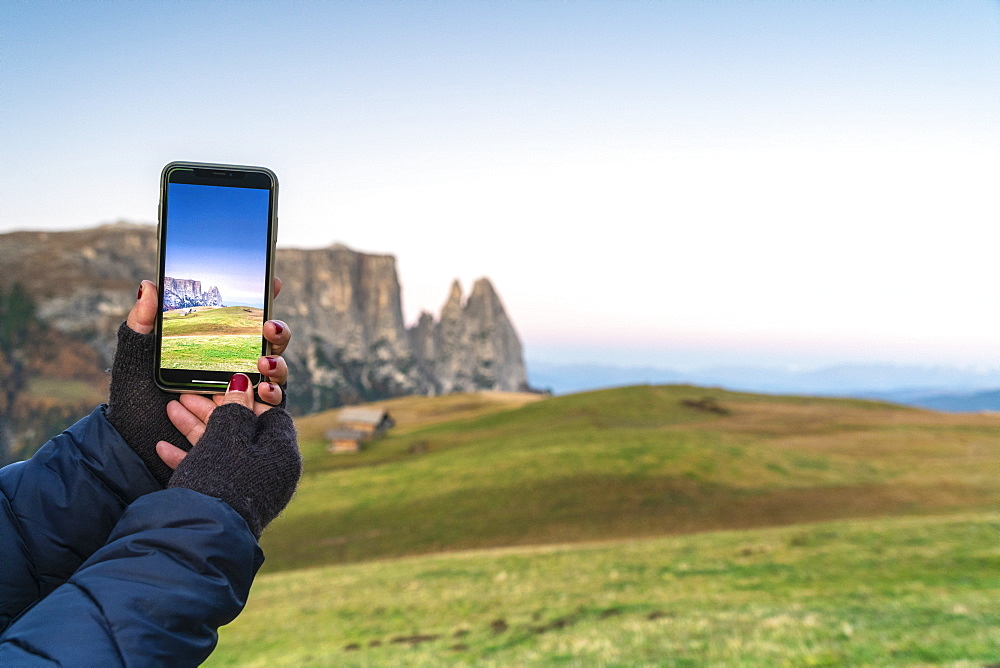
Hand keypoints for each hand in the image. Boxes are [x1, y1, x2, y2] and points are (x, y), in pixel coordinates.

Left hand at [106, 278, 288, 485]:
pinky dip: (269, 400)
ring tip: (264, 365)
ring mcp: (244, 401)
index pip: (250, 323)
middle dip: (278, 337)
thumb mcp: (138, 356)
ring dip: (279, 370)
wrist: (132, 439)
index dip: (266, 301)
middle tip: (269, 328)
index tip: (273, 282)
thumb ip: (144, 320)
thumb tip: (148, 285)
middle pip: (273, 350)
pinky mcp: (244, 427)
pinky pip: (265, 414)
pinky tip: (262, 393)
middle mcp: (239, 373)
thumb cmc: (137, 395)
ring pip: (277, 382)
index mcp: (219, 350)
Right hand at [166, 373, 301, 538]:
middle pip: (245, 430)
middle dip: (215, 410)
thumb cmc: (220, 479)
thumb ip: (234, 408)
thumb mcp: (226, 436)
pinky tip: (163, 448)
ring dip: (197, 428)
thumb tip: (243, 383)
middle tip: (187, 393)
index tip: (223, 384)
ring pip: (224, 450)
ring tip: (171, 408)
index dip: (248, 396)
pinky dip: (190, 459)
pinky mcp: (228, 503)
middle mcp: (272, 471)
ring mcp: (251, 489)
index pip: (273, 413)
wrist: (199, 537)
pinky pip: (213, 473)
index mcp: (283, 452)